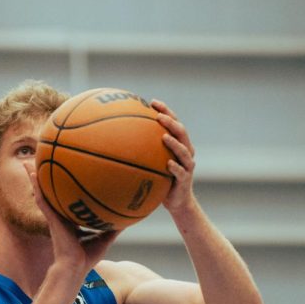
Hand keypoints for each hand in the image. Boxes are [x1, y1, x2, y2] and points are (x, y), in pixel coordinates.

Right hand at [25, 165, 118, 272]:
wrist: (74, 267)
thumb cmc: (87, 258)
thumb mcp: (105, 238)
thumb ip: (114, 226)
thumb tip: (129, 216)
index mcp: (71, 221)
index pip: (68, 203)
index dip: (67, 191)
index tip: (68, 178)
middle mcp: (60, 217)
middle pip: (53, 194)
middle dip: (48, 180)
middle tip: (45, 163)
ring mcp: (54, 217)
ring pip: (42, 193)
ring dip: (35, 178)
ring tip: (27, 163)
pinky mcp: (50, 218)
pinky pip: (41, 199)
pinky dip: (36, 186)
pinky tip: (31, 173)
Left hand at [151, 99, 195, 216]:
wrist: (177, 201)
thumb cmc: (162, 180)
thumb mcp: (152, 163)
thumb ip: (143, 151)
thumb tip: (117, 139)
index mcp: (179, 144)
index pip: (174, 122)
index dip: (166, 111)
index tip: (153, 102)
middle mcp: (186, 151)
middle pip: (181, 132)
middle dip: (171, 122)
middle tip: (159, 116)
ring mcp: (187, 165)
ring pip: (184, 150)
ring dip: (174, 143)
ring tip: (164, 136)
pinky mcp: (186, 180)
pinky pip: (181, 172)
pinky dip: (175, 167)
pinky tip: (168, 163)